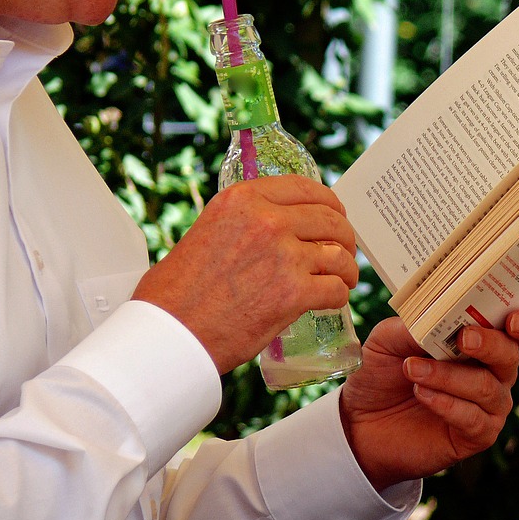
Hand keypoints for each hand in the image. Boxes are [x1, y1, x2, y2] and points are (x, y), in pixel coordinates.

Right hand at [132, 175, 358, 373]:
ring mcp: (284, 256)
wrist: (171, 331)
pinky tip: (332, 299)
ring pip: (339, 255)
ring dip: (347, 268)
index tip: (335, 214)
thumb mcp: (208, 229)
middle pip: (330, 219)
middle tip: (344, 250)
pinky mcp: (294, 293)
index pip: (304, 188)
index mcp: (243, 199)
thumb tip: (274, 221)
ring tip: (344, 278)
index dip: (328, 202)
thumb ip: (243, 220)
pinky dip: (340, 295)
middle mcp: (267, 220)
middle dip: (344, 236)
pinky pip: (335, 288)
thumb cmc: (178, 289)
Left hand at [340, 308, 518, 490]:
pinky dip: (447, 404)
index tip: (513, 319)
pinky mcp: (478, 435)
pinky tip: (422, 395)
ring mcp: (489, 405)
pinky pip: (474, 419)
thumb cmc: (383, 374)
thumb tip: (436, 317)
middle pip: (510, 355)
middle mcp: (494, 371)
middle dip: (490, 344)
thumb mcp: (388, 339)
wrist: (361, 423)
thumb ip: (414, 325)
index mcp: (482, 340)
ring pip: (487, 387)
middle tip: (464, 339)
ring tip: (414, 371)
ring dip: (449, 376)